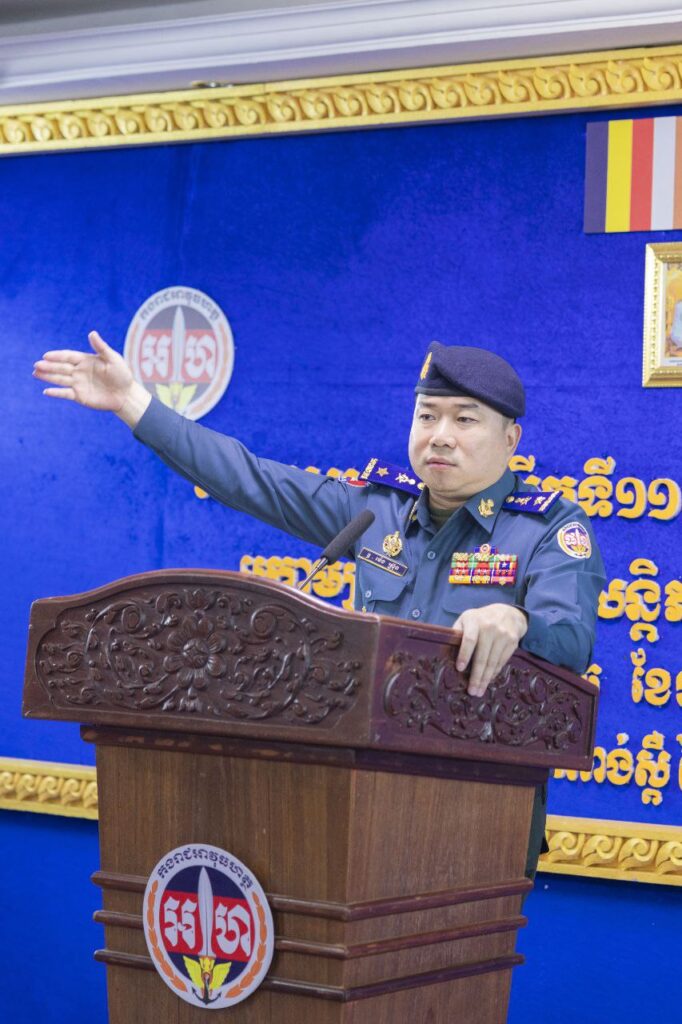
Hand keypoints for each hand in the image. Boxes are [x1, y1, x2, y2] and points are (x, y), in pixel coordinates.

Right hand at [33, 331, 150, 426]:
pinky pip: (65, 393)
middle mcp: (79, 371)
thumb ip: (101, 347)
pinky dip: (56, 393)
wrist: (126, 394)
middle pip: (61, 368)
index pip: (68, 356)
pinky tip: (46, 391)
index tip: (46, 356)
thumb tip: (92, 333)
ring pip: (60, 379)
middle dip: (48, 366)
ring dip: (47, 377)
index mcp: (85, 360)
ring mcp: (78, 384)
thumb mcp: (112, 358)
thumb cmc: (121, 374)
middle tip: (36, 365)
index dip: (57, 356)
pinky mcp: (79, 396)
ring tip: (35, 374)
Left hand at [453, 604, 527, 697]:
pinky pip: (502, 661)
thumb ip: (457, 633)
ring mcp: (503, 635)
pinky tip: (488, 680)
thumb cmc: (480, 619)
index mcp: (474, 621)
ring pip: (493, 662)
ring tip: (479, 691)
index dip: (464, 655)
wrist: (508, 613)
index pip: (469, 640)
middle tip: (472, 691)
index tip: (459, 669)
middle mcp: (490, 627)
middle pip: (482, 656)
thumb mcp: (466, 619)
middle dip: (476, 676)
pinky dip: (494, 673)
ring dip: (486, 679)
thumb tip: (446, 653)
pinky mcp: (513, 642)